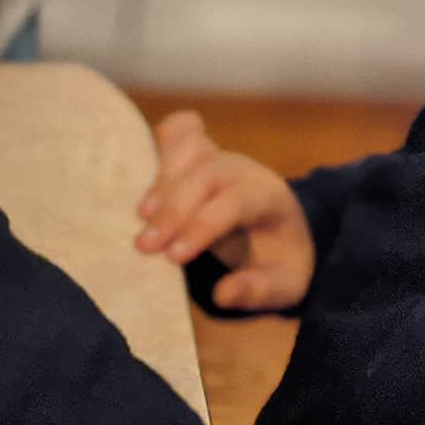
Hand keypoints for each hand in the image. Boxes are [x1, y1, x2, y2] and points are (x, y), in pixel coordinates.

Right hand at [136, 113, 314, 312]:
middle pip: (206, 175)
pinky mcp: (200, 151)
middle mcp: (244, 170)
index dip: (201, 227)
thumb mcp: (283, 286)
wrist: (278, 232)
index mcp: (270, 199)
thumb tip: (223, 294)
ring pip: (189, 149)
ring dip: (161, 180)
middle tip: (144, 247)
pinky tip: (142, 171)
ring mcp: (220, 155)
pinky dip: (161, 142)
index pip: (234, 203)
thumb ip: (257, 290)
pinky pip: (180, 130)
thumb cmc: (278, 262)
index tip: (173, 257)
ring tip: (140, 216)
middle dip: (173, 209)